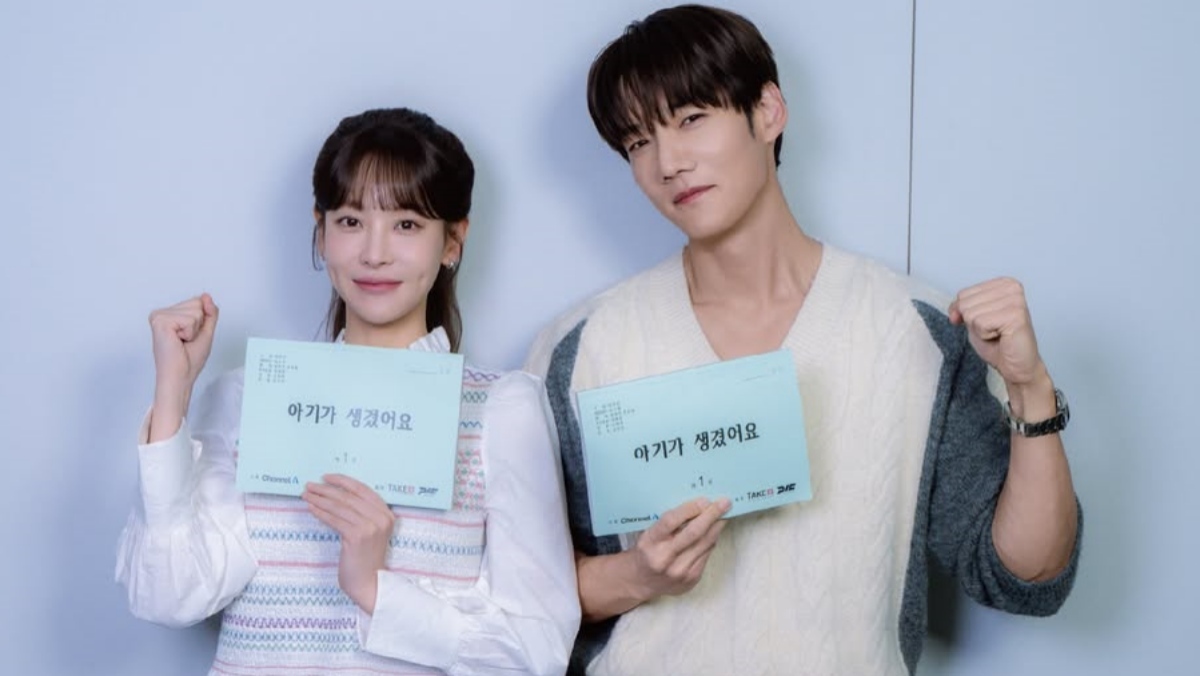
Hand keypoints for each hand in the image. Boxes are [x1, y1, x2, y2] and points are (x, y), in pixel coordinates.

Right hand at [146, 293, 218, 440]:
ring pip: (195, 311)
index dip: (202, 321)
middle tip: (186, 341)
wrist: (179, 377)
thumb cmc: (188, 361)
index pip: (197, 302)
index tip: (190, 337)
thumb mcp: (205, 332)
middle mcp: (161, 314)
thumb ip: (209, 313)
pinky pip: (190, 319)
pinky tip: (178, 341)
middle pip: (197, 303)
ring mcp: (159, 316)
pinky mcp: (160, 321)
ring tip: (182, 342)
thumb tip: (206, 296)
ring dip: (194, 330)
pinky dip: (190, 332)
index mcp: (170, 316)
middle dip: (198, 325)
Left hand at [303, 474, 395, 613]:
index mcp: (386, 514)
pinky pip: (334, 519)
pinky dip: (320, 512)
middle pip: (349, 496)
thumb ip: (362, 515)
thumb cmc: (366, 559)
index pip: (362, 489)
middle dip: (326, 489)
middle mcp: (381, 518)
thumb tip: (336, 496)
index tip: (326, 477)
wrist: (369, 583)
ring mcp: (370, 527)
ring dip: (320, 499)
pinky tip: (311, 508)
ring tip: (306, 495)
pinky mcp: (357, 536)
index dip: (343, 481)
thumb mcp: (370, 532)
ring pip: (340, 506)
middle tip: (310, 485)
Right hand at [627, 497, 730, 600]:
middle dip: (711, 515)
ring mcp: (679, 570)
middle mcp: (664, 558)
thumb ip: (667, 522)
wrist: (642, 582)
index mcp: (650, 542)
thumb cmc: (646, 551)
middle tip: (724, 503)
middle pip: (693, 533)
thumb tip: (696, 505)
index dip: (690, 509)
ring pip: (705, 544)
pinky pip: (707, 554)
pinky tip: (714, 531)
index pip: (671, 521)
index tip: (704, 500)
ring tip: (724, 514)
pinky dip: (711, 540)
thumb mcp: (648, 533)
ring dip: (717, 527)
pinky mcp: (691, 579)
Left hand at [949, 277, 1046, 386]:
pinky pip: (980, 324)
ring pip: (971, 313)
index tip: (985, 323)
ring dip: (980, 330)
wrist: (1017, 366)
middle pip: (965, 303)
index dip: (966, 314)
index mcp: (1003, 283)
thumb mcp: (973, 320)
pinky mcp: (1016, 315)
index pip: (963, 294)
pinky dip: (985, 335)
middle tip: (993, 331)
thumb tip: (954, 311)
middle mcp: (1011, 287)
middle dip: (974, 323)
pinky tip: (1002, 337)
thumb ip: (961, 308)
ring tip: (998, 333)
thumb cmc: (998, 344)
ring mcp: (1015, 300)